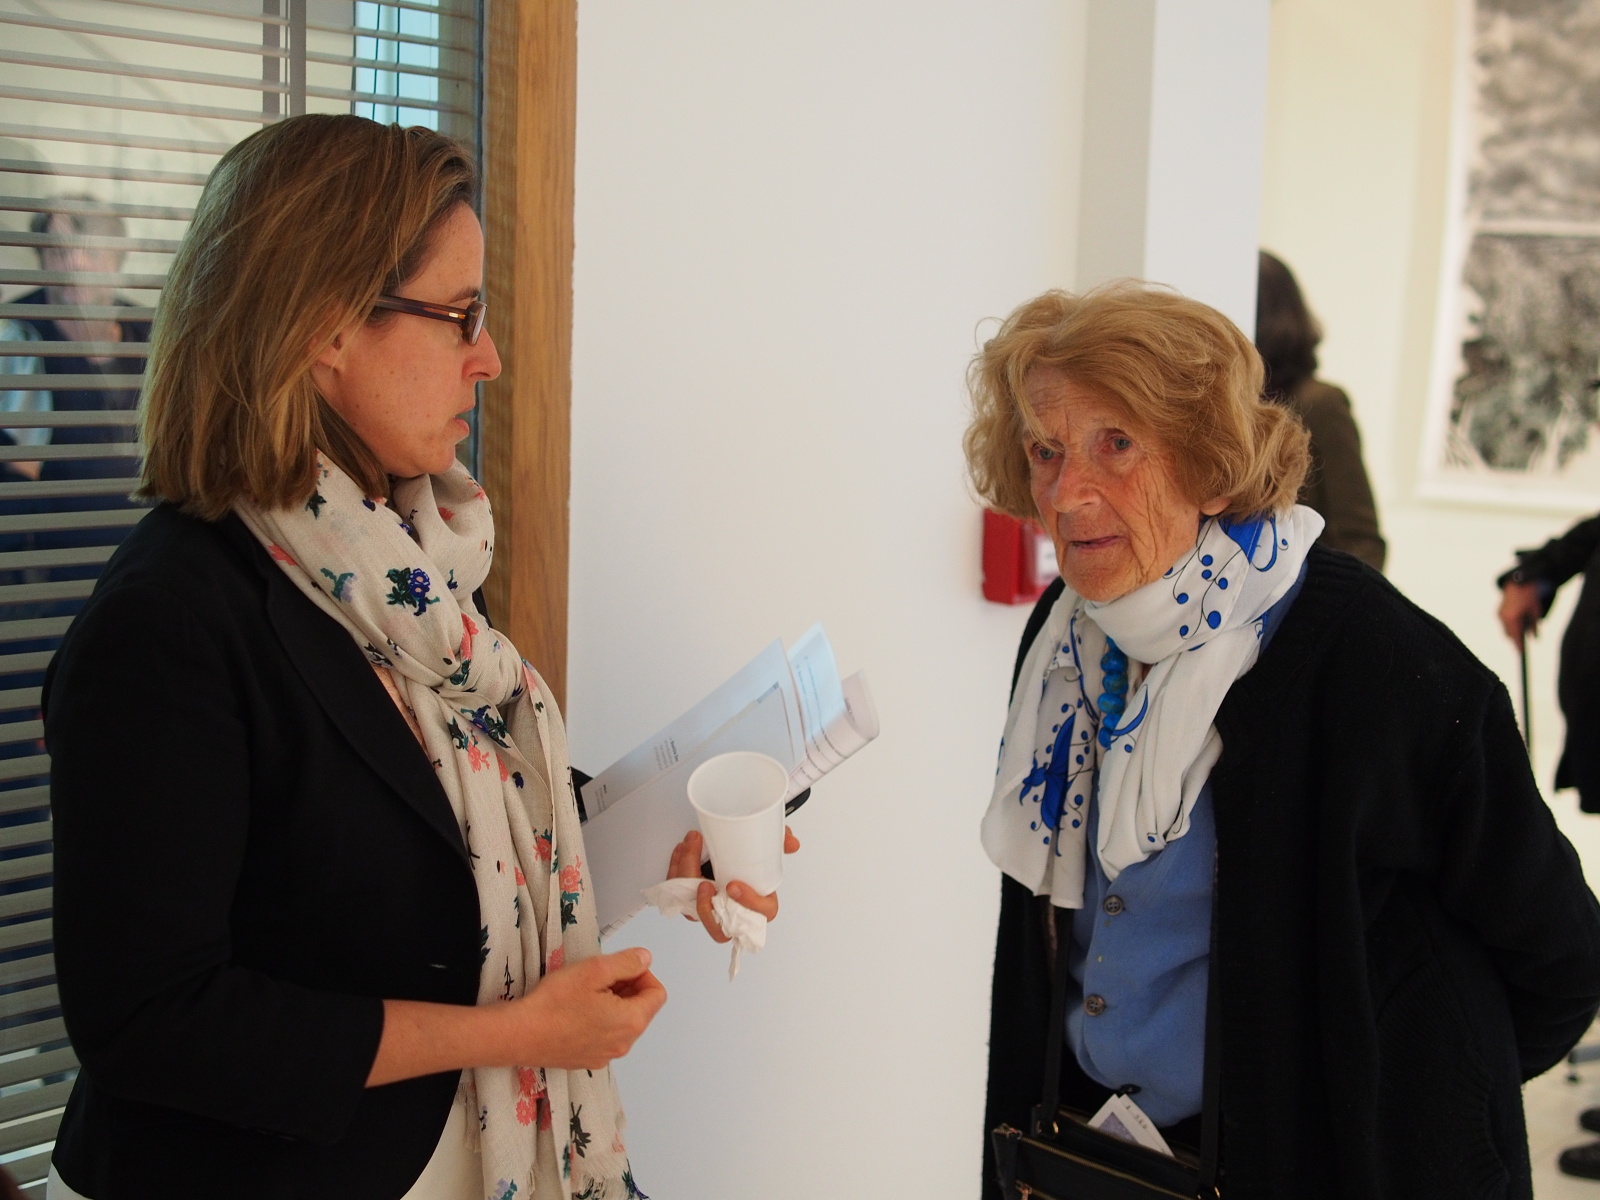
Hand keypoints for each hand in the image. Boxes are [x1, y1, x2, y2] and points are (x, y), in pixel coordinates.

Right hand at [503, 948, 666, 1068]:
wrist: (519, 1035)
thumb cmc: (555, 1002)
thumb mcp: (595, 969)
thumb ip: (627, 962)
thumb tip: (645, 959)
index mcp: (631, 1022)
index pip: (657, 994)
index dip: (642, 975)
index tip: (620, 967)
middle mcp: (624, 1044)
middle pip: (640, 1009)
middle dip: (627, 988)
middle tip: (600, 977)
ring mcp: (606, 1056)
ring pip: (622, 1023)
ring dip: (613, 1004)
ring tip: (585, 992)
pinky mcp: (587, 1061)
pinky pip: (605, 1036)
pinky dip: (599, 1021)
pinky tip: (575, 1011)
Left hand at [666, 827, 801, 944]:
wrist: (724, 846)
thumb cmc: (747, 855)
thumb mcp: (765, 844)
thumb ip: (780, 840)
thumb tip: (792, 843)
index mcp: (758, 903)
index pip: (761, 914)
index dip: (749, 904)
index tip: (734, 886)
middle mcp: (732, 912)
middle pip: (718, 926)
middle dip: (706, 908)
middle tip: (703, 883)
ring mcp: (710, 908)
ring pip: (693, 910)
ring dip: (686, 880)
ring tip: (688, 848)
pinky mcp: (690, 899)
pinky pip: (678, 894)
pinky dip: (675, 871)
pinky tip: (680, 850)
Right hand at [1498, 581, 1542, 643]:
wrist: (1518, 581)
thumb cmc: (1529, 596)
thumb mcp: (1535, 611)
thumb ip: (1535, 626)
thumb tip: (1534, 638)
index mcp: (1512, 618)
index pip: (1515, 636)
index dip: (1518, 646)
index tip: (1521, 653)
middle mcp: (1503, 618)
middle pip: (1508, 635)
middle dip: (1515, 640)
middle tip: (1522, 646)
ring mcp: (1499, 615)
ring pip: (1505, 629)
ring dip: (1512, 632)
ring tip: (1521, 635)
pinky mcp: (1498, 612)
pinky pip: (1504, 623)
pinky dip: (1510, 626)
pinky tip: (1517, 625)